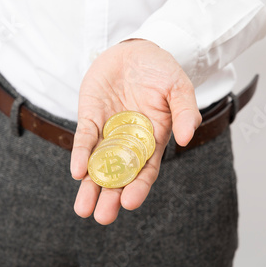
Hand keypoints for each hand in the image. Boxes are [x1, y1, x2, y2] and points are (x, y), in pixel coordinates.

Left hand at [70, 39, 201, 224]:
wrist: (135, 49)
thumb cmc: (161, 70)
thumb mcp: (179, 87)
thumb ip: (185, 111)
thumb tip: (188, 137)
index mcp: (153, 140)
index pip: (145, 170)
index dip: (138, 187)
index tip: (130, 203)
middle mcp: (129, 142)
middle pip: (119, 175)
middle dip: (110, 196)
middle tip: (101, 216)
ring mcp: (108, 131)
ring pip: (98, 164)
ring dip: (90, 186)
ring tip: (83, 208)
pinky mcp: (91, 118)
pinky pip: (85, 138)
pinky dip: (81, 154)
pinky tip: (77, 171)